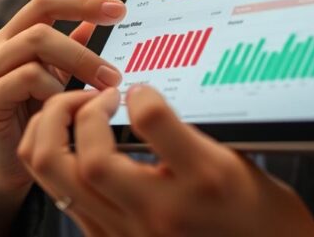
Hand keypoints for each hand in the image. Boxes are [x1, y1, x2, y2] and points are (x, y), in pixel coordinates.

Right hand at [0, 0, 124, 229]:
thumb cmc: (38, 116)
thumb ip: (75, 49)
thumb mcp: (62, 79)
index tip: (120, 10)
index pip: (45, 2)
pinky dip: (54, 90)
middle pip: (41, 25)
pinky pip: (27, 78)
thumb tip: (99, 22)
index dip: (82, 2)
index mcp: (13, 36)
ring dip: (75, 67)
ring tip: (96, 94)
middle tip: (115, 74)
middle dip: (84, 49)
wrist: (11, 164)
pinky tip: (65, 108)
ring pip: (34, 45)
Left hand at [18, 85, 313, 236]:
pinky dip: (59, 162)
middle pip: (87, 162)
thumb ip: (183, 132)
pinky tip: (77, 144)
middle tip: (95, 97)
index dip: (139, 92)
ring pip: (59, 180)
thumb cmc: (258, 213)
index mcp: (202, 181)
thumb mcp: (236, 161)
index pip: (150, 120)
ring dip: (55, 135)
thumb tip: (139, 99)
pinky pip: (64, 198)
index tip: (141, 90)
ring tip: (77, 115)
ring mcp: (129, 234)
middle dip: (76, 114)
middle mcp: (161, 213)